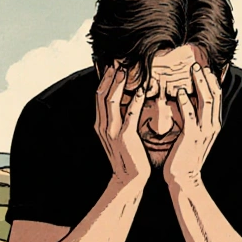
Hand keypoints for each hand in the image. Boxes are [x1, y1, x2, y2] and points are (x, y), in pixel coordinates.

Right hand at [94, 62, 149, 184]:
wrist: (128, 179)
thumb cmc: (128, 157)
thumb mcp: (118, 136)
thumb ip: (118, 120)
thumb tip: (125, 103)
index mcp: (100, 125)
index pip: (99, 97)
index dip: (105, 80)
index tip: (112, 66)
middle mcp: (103, 126)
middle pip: (103, 95)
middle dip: (109, 77)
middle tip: (118, 61)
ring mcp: (112, 132)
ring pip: (112, 101)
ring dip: (119, 84)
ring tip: (126, 70)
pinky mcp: (125, 137)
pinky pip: (130, 115)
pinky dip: (135, 100)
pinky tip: (141, 90)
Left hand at [163, 62, 221, 186]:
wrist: (184, 178)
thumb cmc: (185, 157)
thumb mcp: (193, 135)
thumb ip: (193, 119)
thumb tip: (187, 102)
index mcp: (213, 125)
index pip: (217, 99)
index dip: (212, 82)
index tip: (206, 69)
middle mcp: (212, 126)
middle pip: (214, 96)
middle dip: (207, 78)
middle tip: (198, 65)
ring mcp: (204, 131)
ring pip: (206, 101)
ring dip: (200, 84)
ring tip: (193, 71)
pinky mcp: (192, 136)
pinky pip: (190, 115)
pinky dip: (186, 102)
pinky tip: (180, 91)